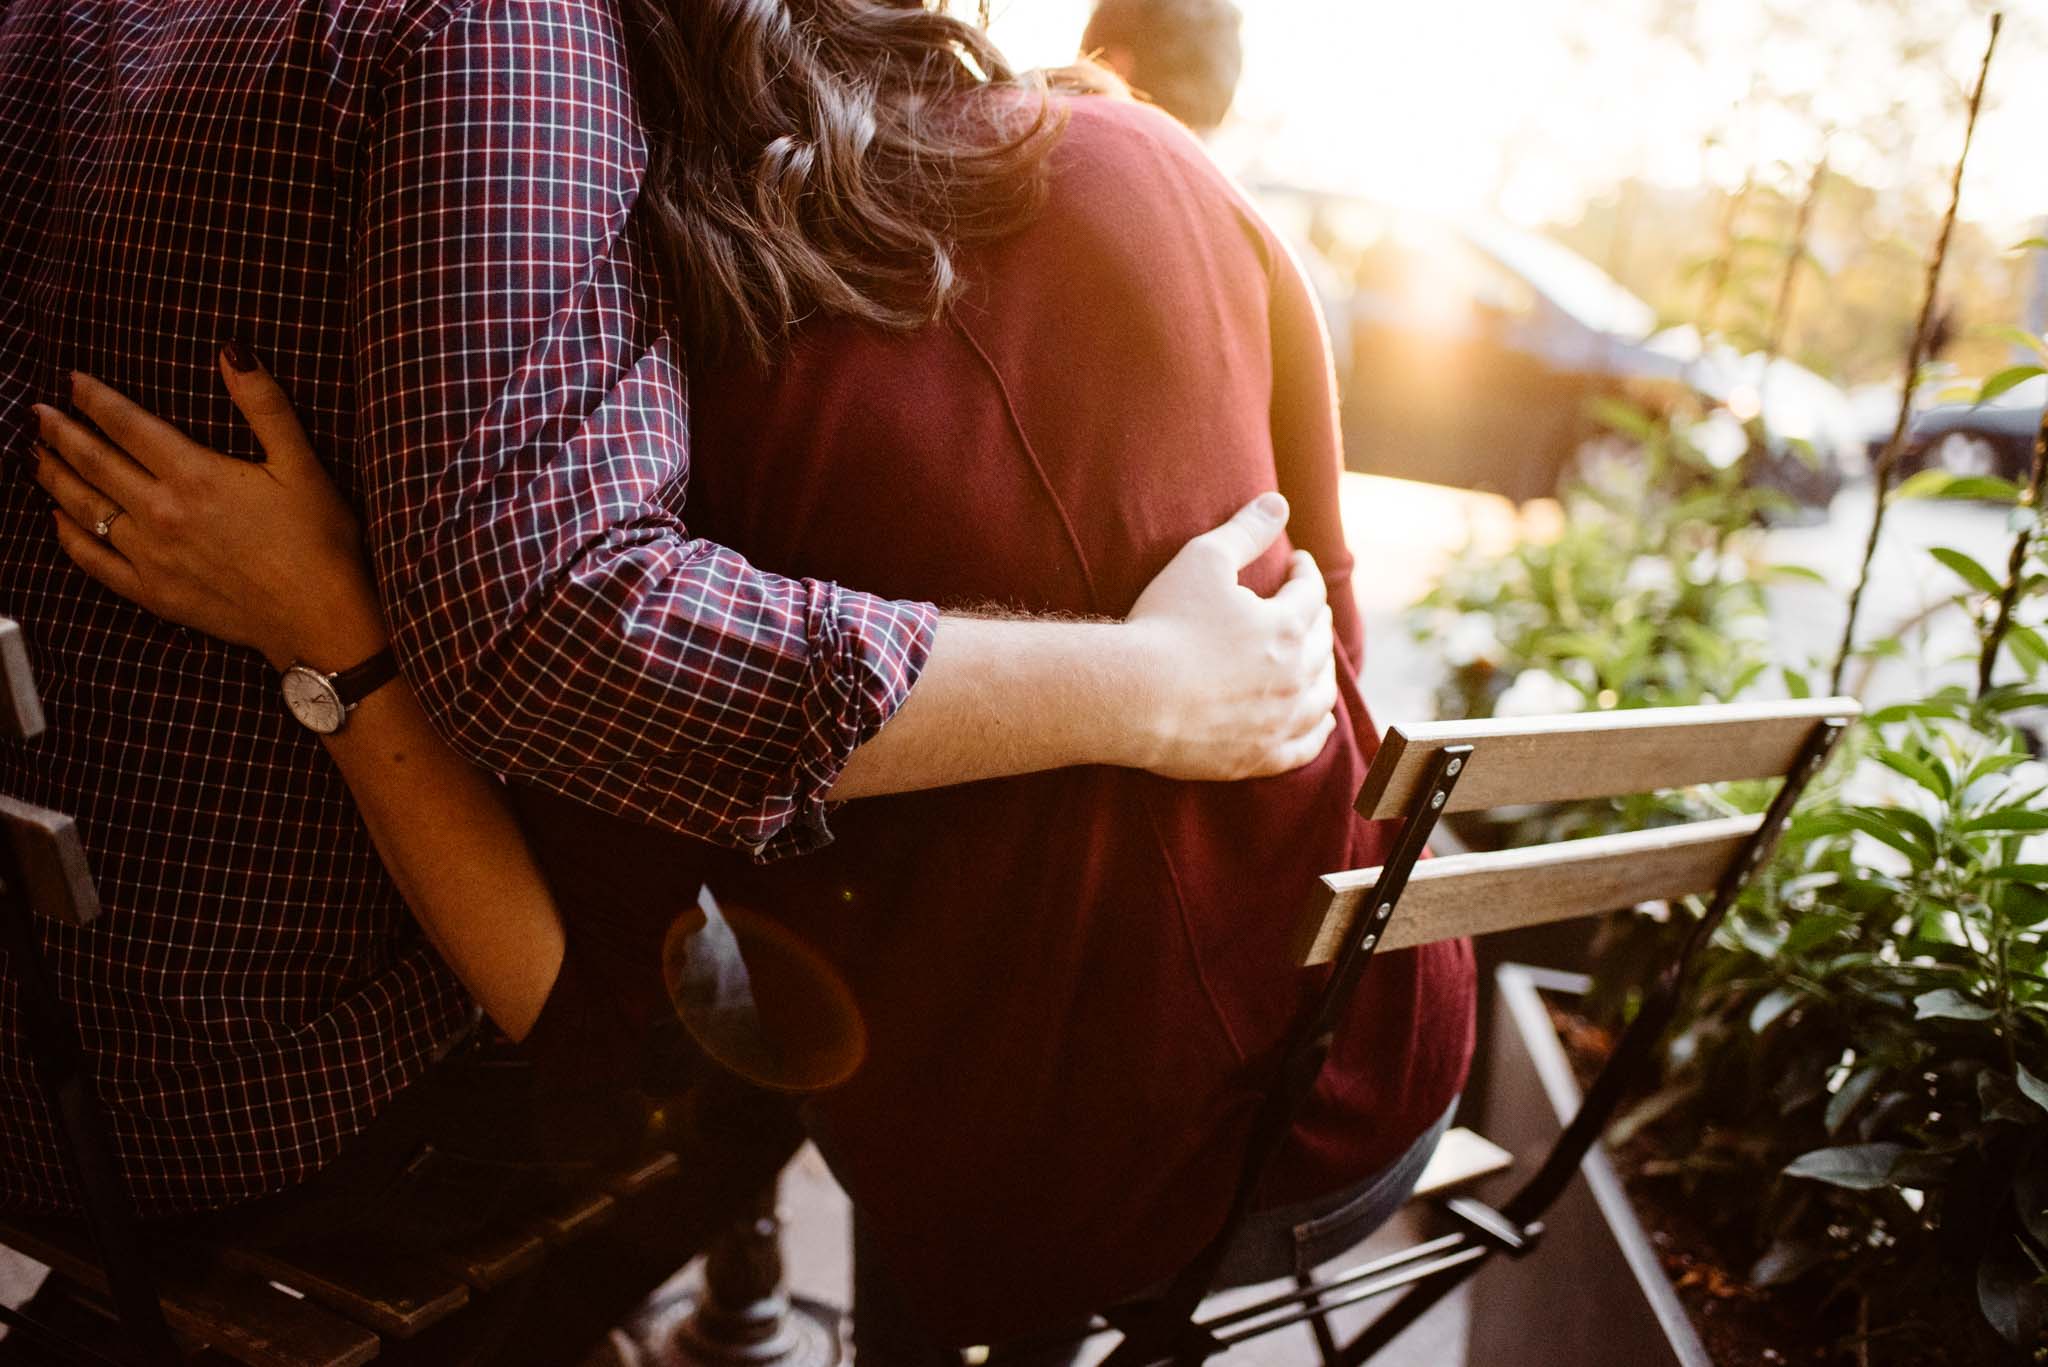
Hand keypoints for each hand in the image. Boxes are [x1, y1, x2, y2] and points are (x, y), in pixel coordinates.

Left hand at [32, 354, 387, 671]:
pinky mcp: (154, 593)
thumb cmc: (320, 542)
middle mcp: (161, 512)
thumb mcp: (303, 464)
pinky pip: (96, 562)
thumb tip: (232, 352)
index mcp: (195, 475)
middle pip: (95, 463)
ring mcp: (152, 556)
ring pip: (86, 508)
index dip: (95, 399)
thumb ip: (265, 405)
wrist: (320, 619)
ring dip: (55, 477)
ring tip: (36, 456)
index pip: (127, 425)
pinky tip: (57, 521)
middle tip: (38, 412)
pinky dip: (70, 539)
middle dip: (62, 433)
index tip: (71, 381)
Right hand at [1124, 493, 1339, 779]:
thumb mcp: (1202, 560)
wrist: (1129, 697)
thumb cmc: (1164, 624)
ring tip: (1315, 662)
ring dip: (1323, 673)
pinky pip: (1305, 747)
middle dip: (1317, 619)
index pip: (1311, 592)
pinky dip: (1317, 731)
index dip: (1304, 572)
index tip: (1296, 563)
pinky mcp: (1258, 757)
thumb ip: (1244, 531)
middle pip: (1321, 644)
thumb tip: (1278, 503)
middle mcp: (1294, 676)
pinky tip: (1318, 721)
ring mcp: (1279, 721)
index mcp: (1286, 626)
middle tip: (1307, 607)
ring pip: (1321, 696)